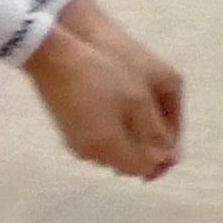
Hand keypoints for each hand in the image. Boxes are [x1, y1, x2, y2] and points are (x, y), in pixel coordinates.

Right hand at [25, 22, 183, 180]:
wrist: (53, 55)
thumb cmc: (100, 73)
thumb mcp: (137, 99)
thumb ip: (155, 132)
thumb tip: (169, 156)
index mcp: (108, 148)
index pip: (142, 168)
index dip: (161, 158)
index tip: (169, 138)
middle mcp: (90, 153)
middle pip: (126, 162)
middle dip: (145, 148)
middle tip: (157, 124)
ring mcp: (75, 142)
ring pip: (112, 152)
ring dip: (129, 140)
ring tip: (139, 113)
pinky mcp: (67, 130)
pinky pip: (97, 142)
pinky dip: (112, 133)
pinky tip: (117, 110)